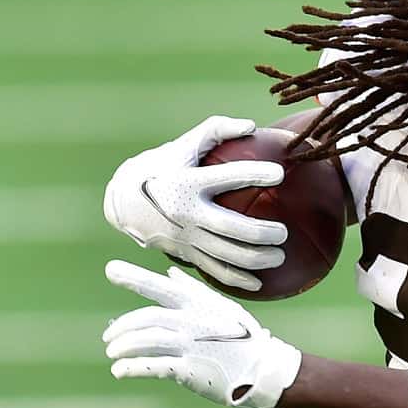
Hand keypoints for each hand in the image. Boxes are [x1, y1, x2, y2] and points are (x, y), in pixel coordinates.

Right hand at [103, 116, 287, 291]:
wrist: (123, 201)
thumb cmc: (165, 166)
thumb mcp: (184, 144)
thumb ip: (216, 131)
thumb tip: (250, 125)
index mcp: (188, 182)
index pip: (227, 177)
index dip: (254, 174)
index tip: (279, 173)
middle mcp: (186, 212)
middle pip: (231, 227)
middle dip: (261, 233)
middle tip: (283, 232)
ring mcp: (185, 236)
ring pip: (226, 255)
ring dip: (256, 259)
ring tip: (280, 255)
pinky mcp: (184, 253)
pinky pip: (214, 270)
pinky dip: (238, 279)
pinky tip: (261, 282)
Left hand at [103, 260, 301, 407]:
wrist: (264, 369)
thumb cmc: (243, 336)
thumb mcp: (221, 307)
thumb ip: (193, 290)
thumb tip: (169, 272)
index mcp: (198, 304)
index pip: (160, 286)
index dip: (135, 278)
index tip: (111, 269)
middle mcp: (191, 322)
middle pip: (146, 318)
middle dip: (122, 325)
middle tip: (107, 336)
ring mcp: (190, 345)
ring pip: (146, 340)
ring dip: (124, 346)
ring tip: (112, 353)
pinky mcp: (189, 370)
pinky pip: (153, 366)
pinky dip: (133, 367)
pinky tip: (120, 371)